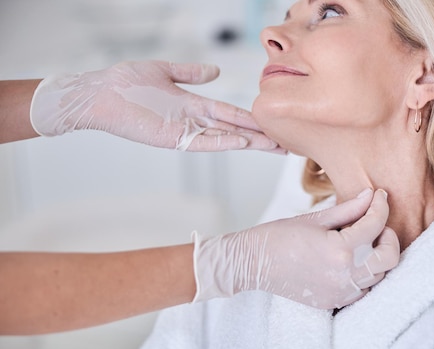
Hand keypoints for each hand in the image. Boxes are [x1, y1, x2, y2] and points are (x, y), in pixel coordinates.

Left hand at [30, 60, 280, 151]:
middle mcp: (194, 120)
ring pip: (225, 139)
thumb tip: (216, 71)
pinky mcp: (173, 139)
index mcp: (194, 103)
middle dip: (260, 136)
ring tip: (274, 146)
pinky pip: (203, 143)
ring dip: (250, 143)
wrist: (101, 93)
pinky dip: (223, 142)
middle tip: (286, 143)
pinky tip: (242, 142)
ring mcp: (185, 131)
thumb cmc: (127, 81)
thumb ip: (190, 73)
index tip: (274, 123)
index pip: (231, 113)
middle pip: (235, 129)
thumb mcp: (164, 70)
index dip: (253, 118)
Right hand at [192, 189, 399, 308]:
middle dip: (389, 236)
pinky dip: (365, 274)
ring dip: (378, 256)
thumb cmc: (280, 237)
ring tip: (363, 241)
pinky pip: (364, 290)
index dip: (381, 205)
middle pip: (390, 258)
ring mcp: (341, 293)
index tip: (379, 195)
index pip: (375, 224)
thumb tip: (371, 194)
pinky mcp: (335, 302)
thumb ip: (349, 208)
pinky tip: (353, 260)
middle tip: (377, 224)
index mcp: (340, 250)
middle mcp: (345, 275)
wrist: (254, 264)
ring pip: (380, 276)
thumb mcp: (316, 218)